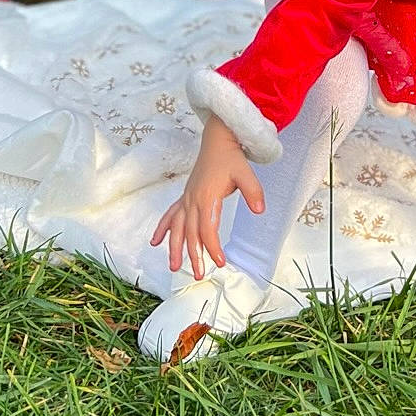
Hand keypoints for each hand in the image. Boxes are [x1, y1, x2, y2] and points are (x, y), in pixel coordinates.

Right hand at [149, 114, 265, 277]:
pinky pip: (170, 215)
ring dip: (174, 247)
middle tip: (199, 275)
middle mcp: (192, 200)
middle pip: (190, 233)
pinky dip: (162, 228)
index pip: (207, 229)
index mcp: (207, 197)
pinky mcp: (185, 196)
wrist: (217, 140)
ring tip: (174, 267)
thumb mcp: (246, 172)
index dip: (212, 247)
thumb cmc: (230, 157)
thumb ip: (253, 191)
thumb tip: (259, 209)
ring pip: (176, 227)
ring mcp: (186, 198)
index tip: (220, 261)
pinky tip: (155, 242)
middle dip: (194, 255)